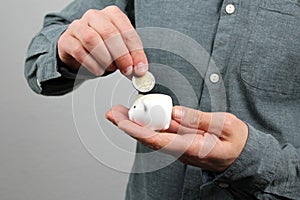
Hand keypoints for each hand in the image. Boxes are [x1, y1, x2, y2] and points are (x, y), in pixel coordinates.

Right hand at [58, 6, 147, 76]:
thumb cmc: (101, 47)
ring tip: (110, 68)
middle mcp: (95, 16)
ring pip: (92, 40)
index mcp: (112, 15)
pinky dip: (92, 64)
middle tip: (127, 70)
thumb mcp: (119, 49)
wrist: (77, 49)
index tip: (140, 67)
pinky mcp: (67, 40)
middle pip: (110, 34)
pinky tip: (99, 70)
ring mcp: (78, 26)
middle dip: (121, 55)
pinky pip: (79, 51)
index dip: (136, 51)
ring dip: (105, 59)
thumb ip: (130, 57)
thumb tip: (140, 69)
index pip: (127, 30)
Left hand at [106, 105, 247, 171]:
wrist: (241, 155)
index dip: (138, 131)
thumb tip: (175, 111)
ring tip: (119, 111)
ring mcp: (180, 147)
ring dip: (135, 123)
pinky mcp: (180, 142)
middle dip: (129, 125)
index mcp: (193, 148)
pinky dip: (148, 123)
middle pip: (150, 138)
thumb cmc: (235, 142)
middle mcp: (181, 150)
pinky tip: (139, 114)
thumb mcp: (224, 125)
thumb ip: (198, 119)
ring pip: (153, 135)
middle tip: (113, 112)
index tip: (122, 122)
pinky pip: (161, 132)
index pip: (159, 140)